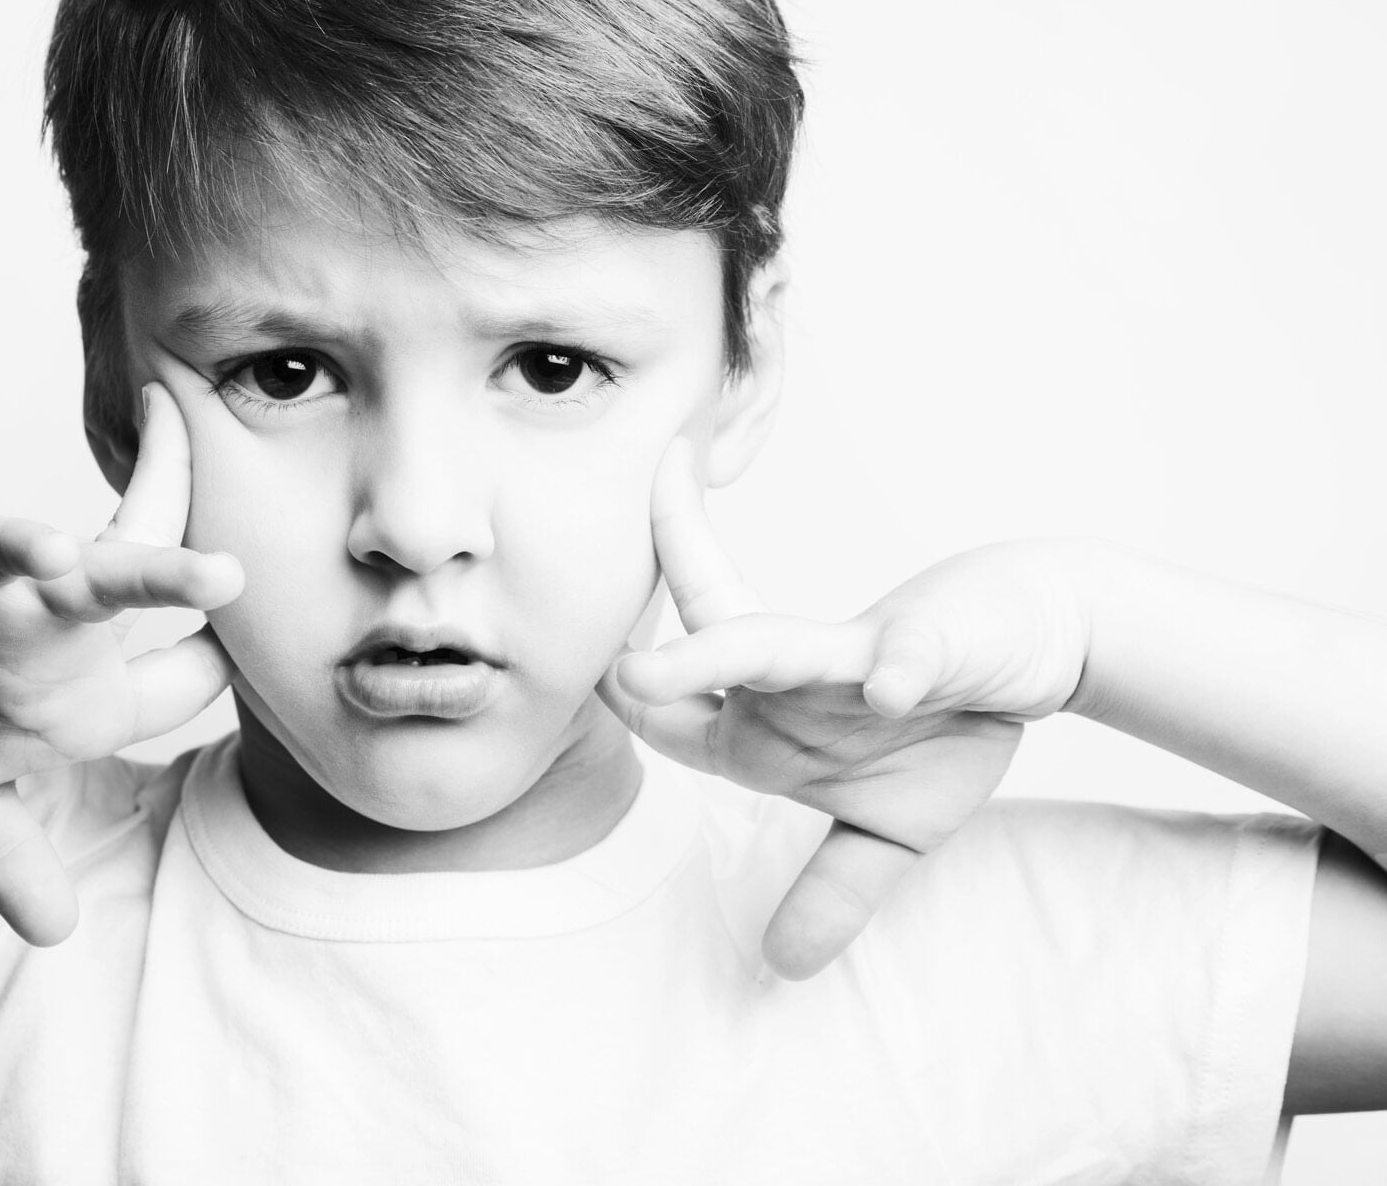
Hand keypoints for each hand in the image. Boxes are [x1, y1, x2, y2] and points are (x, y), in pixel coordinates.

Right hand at [0, 383, 240, 945]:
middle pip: (166, 625)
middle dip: (221, 612)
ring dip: (158, 573)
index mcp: (90, 692)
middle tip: (295, 598)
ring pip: (103, 576)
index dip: (222, 682)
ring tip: (219, 575)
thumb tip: (55, 937)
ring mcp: (24, 595)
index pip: (182, 690)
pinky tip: (50, 549)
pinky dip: (20, 547)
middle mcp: (75, 639)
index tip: (308, 665)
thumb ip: (12, 859)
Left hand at [596, 438, 1090, 978]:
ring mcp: (852, 658)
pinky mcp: (929, 643)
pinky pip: (909, 660)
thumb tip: (786, 968)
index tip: (567, 691)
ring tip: (649, 671)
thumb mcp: (891, 830)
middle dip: (639, 669)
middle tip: (577, 665)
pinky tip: (891, 689)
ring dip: (712, 657)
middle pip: (692, 668)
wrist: (1039, 638)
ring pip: (769, 647)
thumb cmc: (946, 722)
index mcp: (767, 722)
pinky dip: (900, 672)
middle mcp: (789, 678)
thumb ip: (835, 892)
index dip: (625, 707)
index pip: (672, 715)